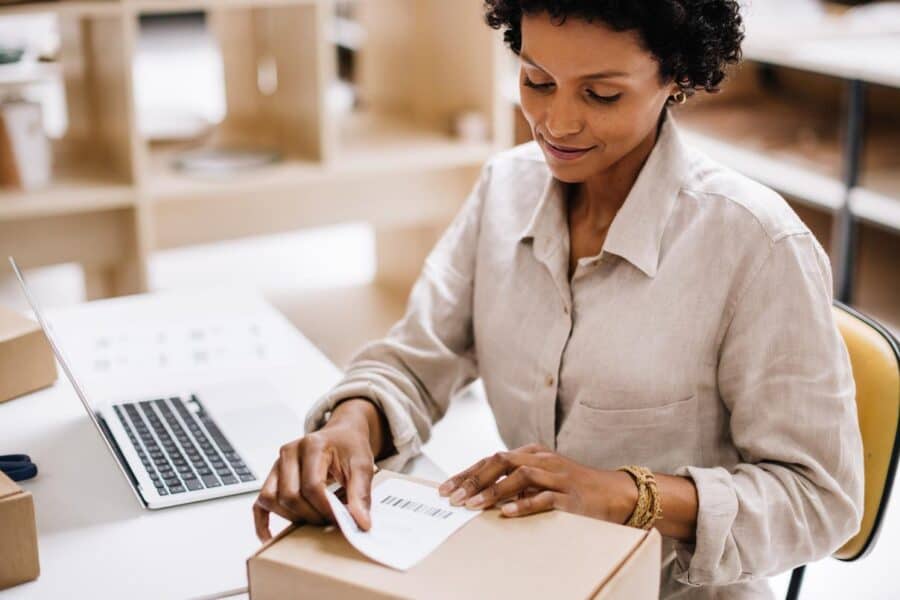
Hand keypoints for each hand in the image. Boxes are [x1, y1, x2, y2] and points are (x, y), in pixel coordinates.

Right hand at [252, 399, 383, 541]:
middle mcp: (289, 452)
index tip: (341, 521)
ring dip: (292, 517)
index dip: (326, 509)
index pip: (312, 486)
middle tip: (330, 522)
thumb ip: (361, 494)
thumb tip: (361, 522)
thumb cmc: (350, 447)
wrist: (342, 434)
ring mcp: (277, 464)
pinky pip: (260, 502)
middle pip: (289, 495)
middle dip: (311, 516)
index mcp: (312, 445)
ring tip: (313, 521)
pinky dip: (263, 522)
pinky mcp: (273, 477)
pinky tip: (271, 537)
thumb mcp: (362, 465)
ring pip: (271, 499)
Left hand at [437, 443, 637, 522]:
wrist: (616, 493)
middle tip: (453, 498)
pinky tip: (506, 513)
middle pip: (500, 461)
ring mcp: (557, 476)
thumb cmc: (574, 488)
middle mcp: (543, 460)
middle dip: (473, 479)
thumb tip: (479, 492)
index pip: (492, 459)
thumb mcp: (543, 478)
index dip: (467, 473)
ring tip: (472, 506)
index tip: (445, 488)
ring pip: (519, 477)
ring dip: (492, 491)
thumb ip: (516, 481)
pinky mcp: (570, 495)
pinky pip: (544, 498)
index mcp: (533, 454)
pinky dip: (523, 504)